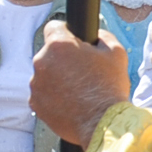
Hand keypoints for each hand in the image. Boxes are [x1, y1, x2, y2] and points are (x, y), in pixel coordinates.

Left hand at [28, 21, 129, 147]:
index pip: (54, 27)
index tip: (74, 42)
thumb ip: (102, 36)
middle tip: (82, 71)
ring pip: (46, 74)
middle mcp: (41, 62)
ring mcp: (36, 84)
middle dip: (64, 59)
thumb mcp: (116, 52)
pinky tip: (71, 102)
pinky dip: (53, 96)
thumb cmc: (110, 88)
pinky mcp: (35, 102)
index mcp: (59, 45)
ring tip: (78, 90)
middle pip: (50, 53)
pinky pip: (43, 93)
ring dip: (57, 78)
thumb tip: (94, 35)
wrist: (103, 125)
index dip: (66, 33)